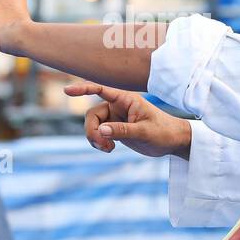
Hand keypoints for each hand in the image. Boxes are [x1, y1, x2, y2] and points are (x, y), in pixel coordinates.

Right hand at [64, 82, 191, 159]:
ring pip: (93, 125)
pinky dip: (99, 142)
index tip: (67, 91)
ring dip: (95, 138)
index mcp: (126, 99)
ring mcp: (115, 117)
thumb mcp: (144, 132)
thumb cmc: (163, 132)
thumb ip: (122, 131)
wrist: (172, 141)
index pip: (101, 90)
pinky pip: (98, 133)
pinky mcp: (115, 128)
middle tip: (104, 146)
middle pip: (92, 115)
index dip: (83, 89)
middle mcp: (118, 106)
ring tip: (109, 149)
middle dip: (93, 131)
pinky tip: (109, 149)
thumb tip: (101, 130)